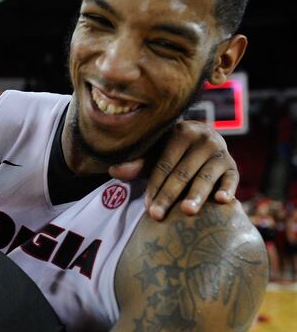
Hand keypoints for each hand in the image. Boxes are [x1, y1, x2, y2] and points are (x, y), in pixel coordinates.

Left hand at [109, 120, 237, 220]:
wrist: (205, 140)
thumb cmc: (173, 151)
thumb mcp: (156, 154)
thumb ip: (138, 163)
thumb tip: (113, 171)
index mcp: (180, 132)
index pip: (163, 164)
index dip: (154, 186)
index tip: (147, 207)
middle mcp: (203, 139)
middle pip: (182, 173)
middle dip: (168, 196)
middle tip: (157, 215)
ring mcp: (221, 153)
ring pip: (205, 177)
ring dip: (197, 195)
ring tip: (187, 211)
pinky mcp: (234, 166)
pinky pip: (232, 179)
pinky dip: (228, 189)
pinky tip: (222, 201)